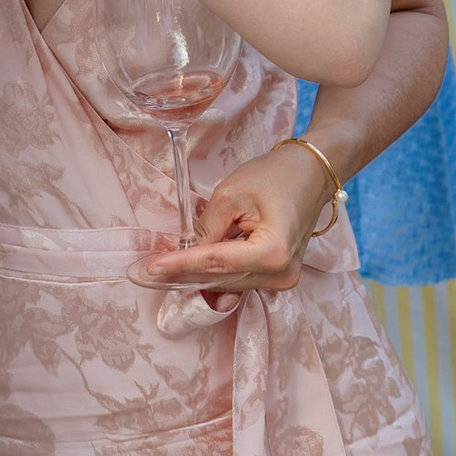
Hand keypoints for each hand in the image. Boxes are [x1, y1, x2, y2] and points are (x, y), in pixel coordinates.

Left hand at [133, 137, 336, 301]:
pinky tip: (190, 264)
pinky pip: (239, 278)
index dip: (177, 266)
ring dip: (196, 273)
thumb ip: (206, 227)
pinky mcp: (278, 276)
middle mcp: (280, 275)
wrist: (313, 173)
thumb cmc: (275, 176)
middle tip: (142, 272)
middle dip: (181, 273)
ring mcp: (282, 280)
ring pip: (227, 282)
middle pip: (220, 279)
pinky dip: (215, 271)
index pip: (214, 263)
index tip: (145, 271)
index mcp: (273, 253)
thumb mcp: (232, 193)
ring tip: (163, 265)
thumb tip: (183, 251)